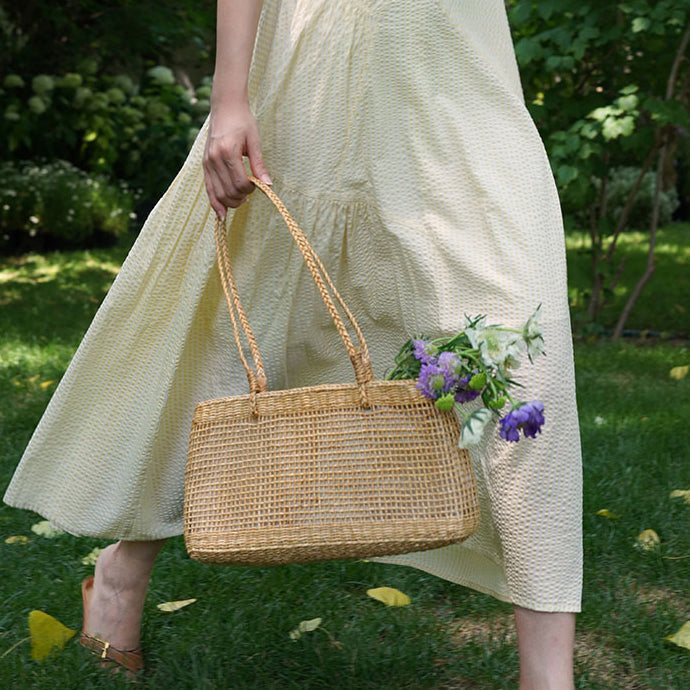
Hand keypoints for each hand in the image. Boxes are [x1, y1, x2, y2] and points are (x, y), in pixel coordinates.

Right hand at [202, 102, 271, 217]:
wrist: (225, 107)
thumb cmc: (242, 122)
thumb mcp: (254, 141)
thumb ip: (259, 164)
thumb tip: (268, 185)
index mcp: (228, 151)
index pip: (240, 182)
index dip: (251, 189)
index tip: (257, 185)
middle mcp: (214, 158)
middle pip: (228, 190)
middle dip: (241, 198)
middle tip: (250, 195)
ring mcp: (207, 162)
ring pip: (218, 193)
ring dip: (230, 202)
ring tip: (241, 201)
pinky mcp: (204, 164)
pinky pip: (208, 188)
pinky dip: (215, 202)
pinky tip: (221, 214)